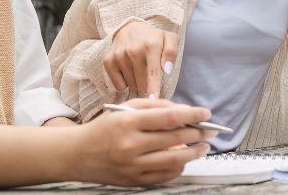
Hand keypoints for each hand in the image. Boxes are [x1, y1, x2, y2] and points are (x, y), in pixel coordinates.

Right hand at [73, 98, 213, 186]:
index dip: (192, 115)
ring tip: (203, 147)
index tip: (206, 113)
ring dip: (194, 153)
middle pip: (174, 139)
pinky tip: (184, 160)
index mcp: (128, 123)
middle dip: (197, 134)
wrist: (77, 155)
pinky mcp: (133, 180)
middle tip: (210, 131)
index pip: (168, 117)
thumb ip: (153, 106)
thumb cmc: (103, 129)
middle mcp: (130, 145)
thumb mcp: (124, 109)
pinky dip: (178, 168)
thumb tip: (182, 111)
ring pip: (173, 160)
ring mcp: (132, 166)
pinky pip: (164, 176)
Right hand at [104, 20, 178, 97]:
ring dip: (137, 83)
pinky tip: (128, 72)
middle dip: (148, 85)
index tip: (153, 99)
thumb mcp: (168, 39)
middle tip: (149, 75)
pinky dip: (124, 83)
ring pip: (131, 85)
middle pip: (142, 83)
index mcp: (151, 46)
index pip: (153, 72)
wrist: (129, 28)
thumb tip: (167, 70)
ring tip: (139, 71)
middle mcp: (133, 51)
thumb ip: (171, 53)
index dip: (153, 88)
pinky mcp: (108, 61)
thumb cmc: (152, 38)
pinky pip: (119, 85)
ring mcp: (119, 56)